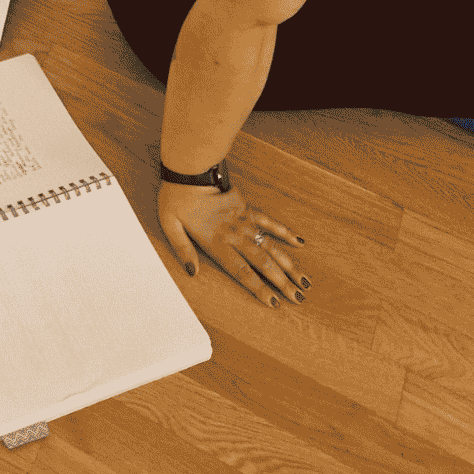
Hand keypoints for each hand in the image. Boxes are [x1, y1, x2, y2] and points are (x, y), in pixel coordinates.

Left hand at [158, 178, 309, 307]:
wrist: (188, 170)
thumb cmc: (176, 199)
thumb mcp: (169, 226)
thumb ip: (182, 250)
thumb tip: (193, 272)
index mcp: (216, 242)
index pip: (242, 271)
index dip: (259, 288)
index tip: (274, 303)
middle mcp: (235, 235)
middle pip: (263, 263)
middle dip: (282, 283)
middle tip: (299, 299)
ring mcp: (244, 221)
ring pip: (271, 246)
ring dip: (289, 264)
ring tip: (304, 281)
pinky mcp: (247, 207)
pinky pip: (270, 221)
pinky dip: (286, 232)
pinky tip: (300, 242)